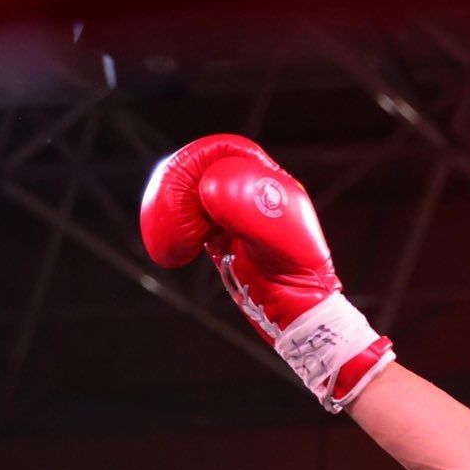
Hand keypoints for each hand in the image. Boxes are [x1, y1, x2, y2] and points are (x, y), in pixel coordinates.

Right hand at [139, 133, 393, 410]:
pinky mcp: (218, 236)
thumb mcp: (283, 241)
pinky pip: (185, 218)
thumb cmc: (299, 280)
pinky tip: (175, 253)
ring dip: (169, 212)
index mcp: (271, 181)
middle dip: (176, 190)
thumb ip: (252, 209)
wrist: (299, 317)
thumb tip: (211, 189)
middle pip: (196, 169)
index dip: (200, 164)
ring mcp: (231, 213)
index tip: (193, 195)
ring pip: (184, 193)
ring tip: (174, 246)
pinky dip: (173, 229)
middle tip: (173, 226)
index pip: (225, 152)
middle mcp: (250, 191)